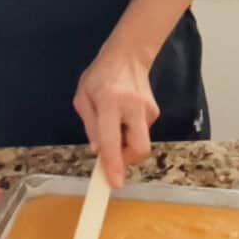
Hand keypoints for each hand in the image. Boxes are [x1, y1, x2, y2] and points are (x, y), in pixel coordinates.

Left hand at [73, 42, 157, 188]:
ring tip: (114, 124)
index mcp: (110, 101)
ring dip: (126, 143)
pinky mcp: (155, 112)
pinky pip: (142, 132)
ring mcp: (148, 110)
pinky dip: (131, 133)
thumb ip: (90, 125)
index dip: (113, 163)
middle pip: (139, 148)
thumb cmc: (100, 75)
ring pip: (140, 142)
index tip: (114, 183)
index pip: (111, 138)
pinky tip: (124, 116)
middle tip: (112, 155)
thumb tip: (98, 151)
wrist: (130, 55)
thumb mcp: (83, 97)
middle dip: (126, 160)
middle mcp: (133, 107)